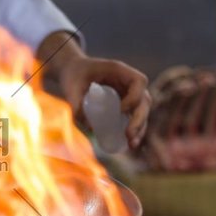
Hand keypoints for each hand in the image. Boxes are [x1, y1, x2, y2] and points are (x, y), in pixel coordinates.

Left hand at [36, 31, 150, 148]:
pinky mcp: (124, 105)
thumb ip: (76, 103)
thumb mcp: (71, 86)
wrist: (72, 72)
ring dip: (139, 128)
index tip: (120, 109)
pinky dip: (133, 130)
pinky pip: (133, 118)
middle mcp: (128, 82)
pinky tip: (128, 144)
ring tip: (132, 144)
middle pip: (144, 100)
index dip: (134, 97)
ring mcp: (128, 94)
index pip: (139, 81)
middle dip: (139, 119)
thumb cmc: (73, 75)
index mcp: (119, 70)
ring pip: (141, 111)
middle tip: (129, 135)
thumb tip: (89, 127)